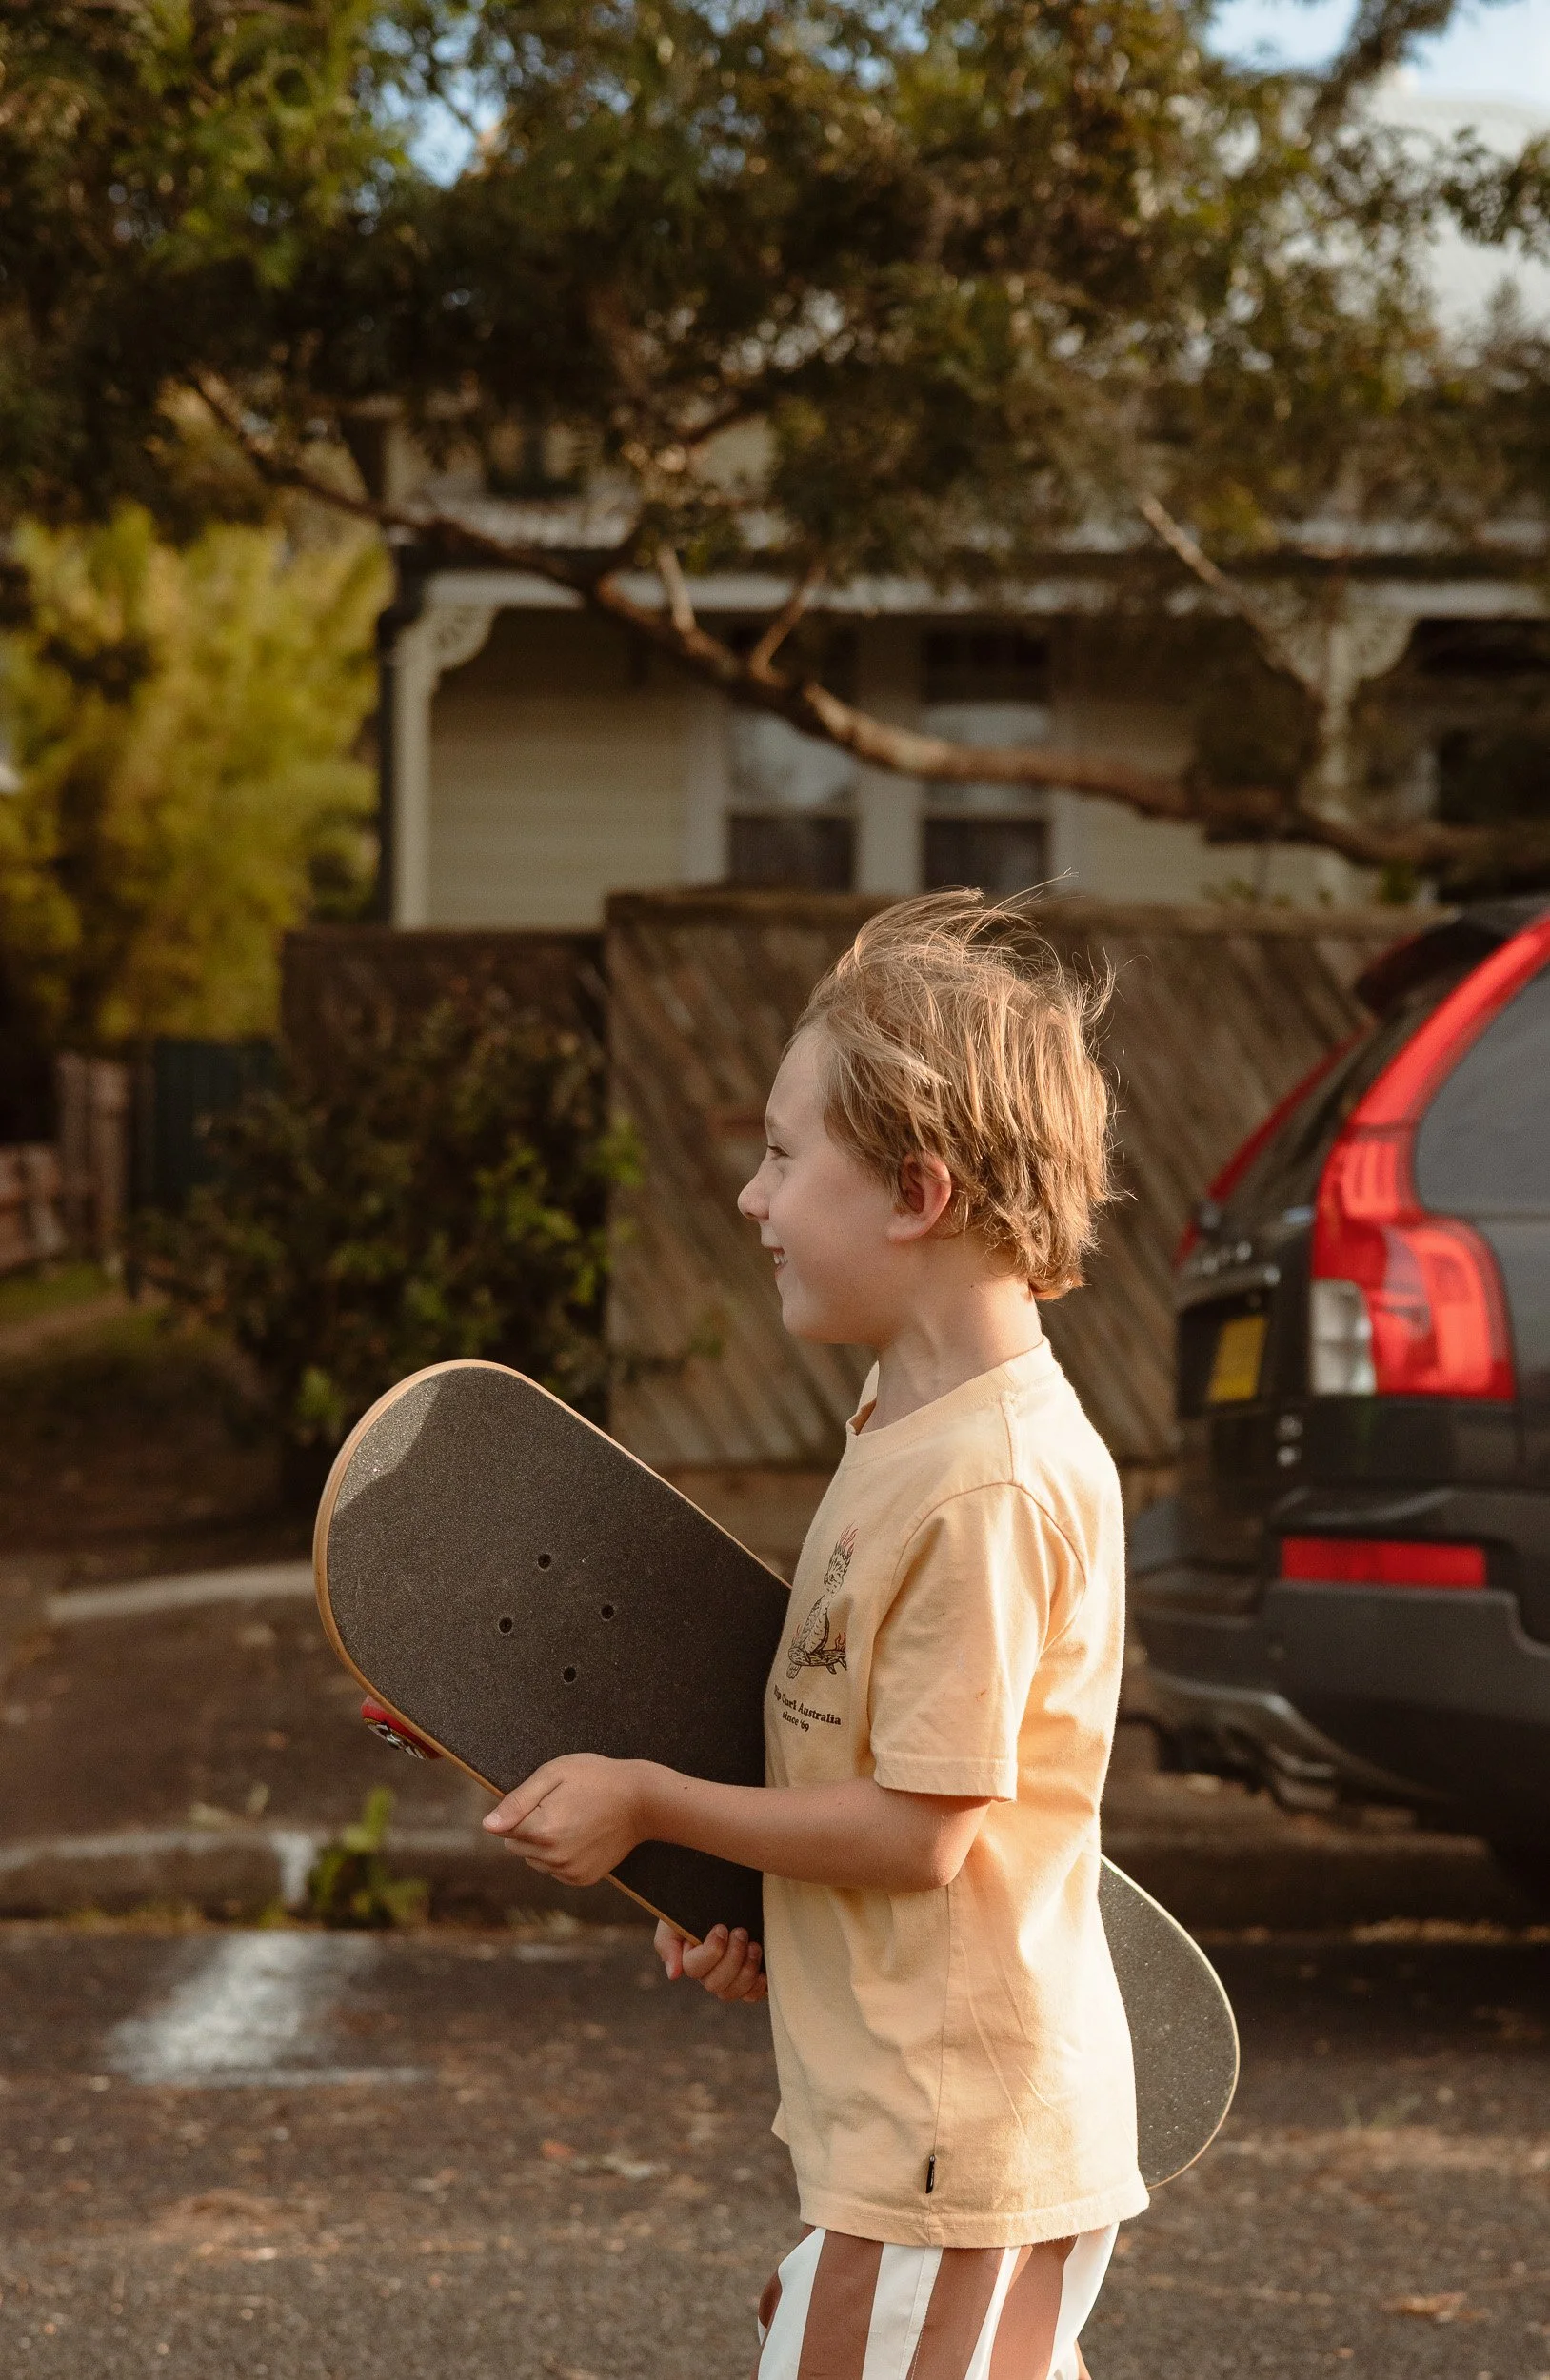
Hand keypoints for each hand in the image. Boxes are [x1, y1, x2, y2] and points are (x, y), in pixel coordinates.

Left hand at [483, 1753, 647, 1885]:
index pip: (503, 1829)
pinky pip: (555, 1870)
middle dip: (528, 1828)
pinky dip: (561, 1856)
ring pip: (535, 1860)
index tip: (543, 1798)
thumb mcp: (554, 1774)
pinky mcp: (582, 1878)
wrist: (642, 1800)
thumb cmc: (596, 1778)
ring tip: (572, 1819)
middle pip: (516, 1847)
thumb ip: (517, 1801)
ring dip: (543, 1844)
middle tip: (558, 1806)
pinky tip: (581, 1835)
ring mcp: (569, 1871)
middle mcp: (553, 1857)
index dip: (520, 1810)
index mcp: (542, 1830)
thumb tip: (488, 1825)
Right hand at [654, 1917, 766, 2001]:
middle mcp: (708, 1974)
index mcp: (689, 1959)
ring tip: (754, 1946)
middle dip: (732, 1958)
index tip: (721, 1928)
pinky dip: (757, 1987)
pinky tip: (762, 1971)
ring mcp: (728, 1980)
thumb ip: (668, 1943)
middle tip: (741, 1932)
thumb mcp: (676, 1917)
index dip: (711, 1952)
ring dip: (746, 1970)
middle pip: (715, 1984)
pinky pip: (750, 1996)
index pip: (694, 1968)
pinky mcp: (749, 1981)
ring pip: (731, 1992)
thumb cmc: (697, 1906)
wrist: (726, 1894)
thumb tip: (674, 1975)